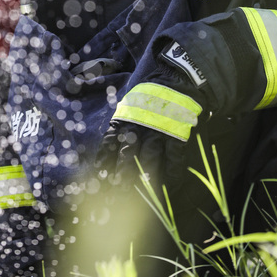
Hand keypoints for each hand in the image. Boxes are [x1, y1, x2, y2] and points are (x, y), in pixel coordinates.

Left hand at [96, 51, 209, 192]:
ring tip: (138, 197)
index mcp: (125, 119)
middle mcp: (140, 126)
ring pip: (149, 158)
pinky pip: (175, 156)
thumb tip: (108, 152)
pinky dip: (172, 172)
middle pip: (127, 156)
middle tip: (115, 198)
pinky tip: (170, 186)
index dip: (104, 165)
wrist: (177, 79)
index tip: (98, 182)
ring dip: (143, 179)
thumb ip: (120, 126)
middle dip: (120, 178)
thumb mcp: (129, 105)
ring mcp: (160, 130)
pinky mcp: (179, 133)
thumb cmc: (150, 95)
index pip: (110, 145)